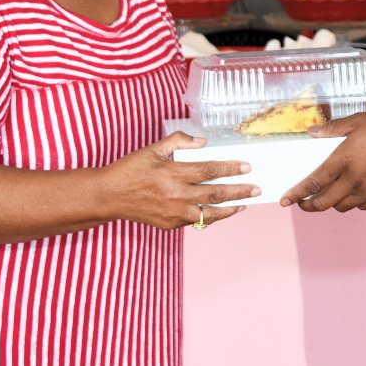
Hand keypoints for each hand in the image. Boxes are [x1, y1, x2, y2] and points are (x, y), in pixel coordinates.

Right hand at [108, 132, 258, 229]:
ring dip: (229, 209)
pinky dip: (210, 216)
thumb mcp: (152, 149)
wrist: (108, 197)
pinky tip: (220, 211)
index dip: (230, 168)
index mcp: (172, 174)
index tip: (246, 166)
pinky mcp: (169, 224)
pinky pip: (195, 221)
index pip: (209, 170)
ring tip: (243, 204)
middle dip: (239, 190)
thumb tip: (202, 141)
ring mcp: (173, 213)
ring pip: (209, 213)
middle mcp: (176, 195)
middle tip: (256, 188)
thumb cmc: (130, 170)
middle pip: (215, 193)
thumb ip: (178, 142)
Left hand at [281, 112, 365, 212]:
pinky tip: (351, 192)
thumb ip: (333, 128)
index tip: (285, 201)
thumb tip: (313, 132)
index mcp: (343, 161)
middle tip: (303, 203)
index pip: (312, 183)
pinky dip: (351, 203)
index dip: (296, 194)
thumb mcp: (358, 121)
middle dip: (308, 206)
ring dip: (330, 203)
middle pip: (323, 203)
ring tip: (328, 195)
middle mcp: (352, 181)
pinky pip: (359, 207)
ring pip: (340, 207)